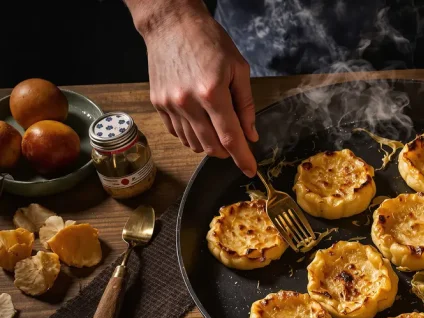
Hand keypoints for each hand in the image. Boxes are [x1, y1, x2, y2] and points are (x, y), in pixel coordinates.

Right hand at [131, 2, 258, 176]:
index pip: (230, 137)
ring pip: (193, 144)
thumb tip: (250, 135)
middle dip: (227, 152)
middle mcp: (188, 102)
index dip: (242, 158)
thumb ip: (246, 105)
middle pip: (211, 147)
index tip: (250, 170)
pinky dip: (192, 136)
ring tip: (217, 126)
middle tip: (235, 142)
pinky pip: (177, 134)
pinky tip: (199, 122)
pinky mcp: (158, 104)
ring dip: (209, 144)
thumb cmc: (208, 41)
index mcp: (212, 93)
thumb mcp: (238, 68)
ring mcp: (169, 105)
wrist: (171, 24)